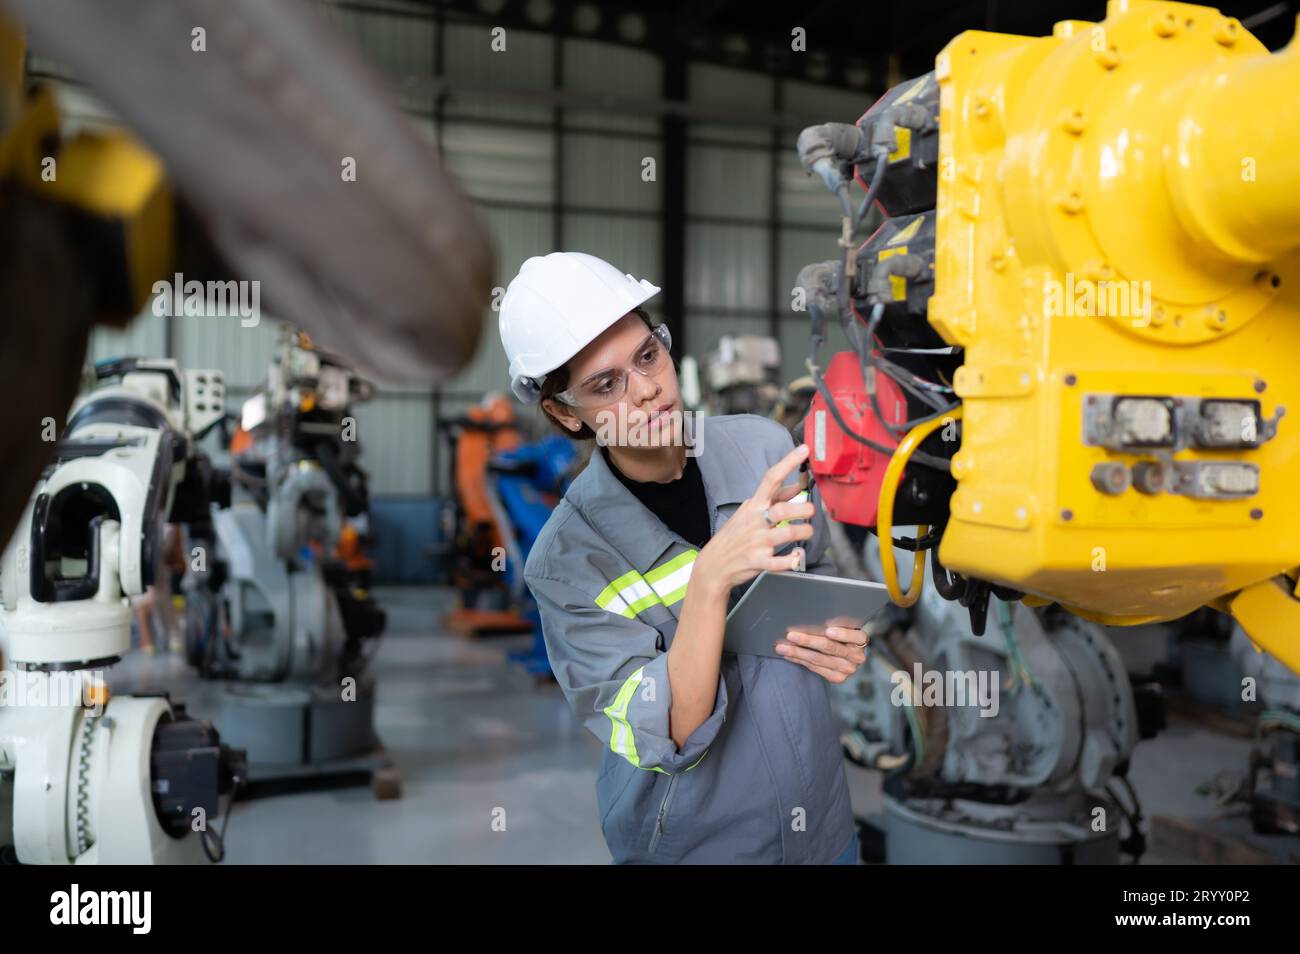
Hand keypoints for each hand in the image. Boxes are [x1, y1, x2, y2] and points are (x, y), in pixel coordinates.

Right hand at [694, 444, 815, 594]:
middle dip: (803, 509)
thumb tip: (797, 486)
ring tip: (807, 531)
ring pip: (786, 533)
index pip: (771, 478)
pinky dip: (792, 559)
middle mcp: (756, 521)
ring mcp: (757, 542)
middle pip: (783, 509)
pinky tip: (797, 555)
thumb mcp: (751, 511)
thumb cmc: (735, 534)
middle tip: (811, 511)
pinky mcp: (758, 561)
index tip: (804, 450)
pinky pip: (780, 562)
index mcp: (754, 505)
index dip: (788, 463)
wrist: (714, 563)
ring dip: (804, 531)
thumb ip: (775, 499)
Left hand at [775, 625, 868, 683]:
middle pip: (831, 648)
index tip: (828, 630)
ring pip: (819, 659)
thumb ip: (832, 621)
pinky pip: (815, 668)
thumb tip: (811, 616)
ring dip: (798, 652)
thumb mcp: (841, 624)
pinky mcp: (838, 678)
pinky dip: (800, 661)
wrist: (844, 653)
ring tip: (782, 647)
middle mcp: (857, 656)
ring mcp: (848, 669)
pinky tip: (788, 655)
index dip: (842, 634)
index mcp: (861, 639)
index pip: (855, 636)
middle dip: (808, 641)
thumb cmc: (838, 630)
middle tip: (791, 635)